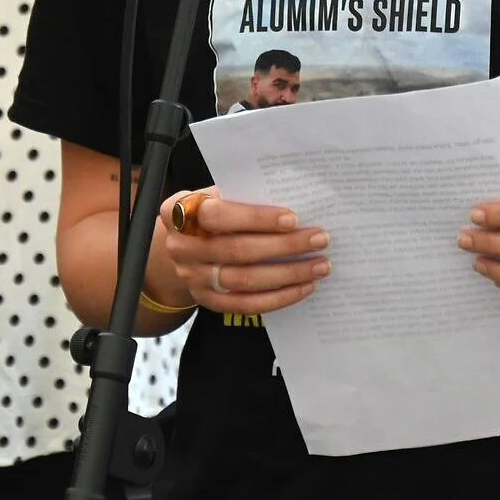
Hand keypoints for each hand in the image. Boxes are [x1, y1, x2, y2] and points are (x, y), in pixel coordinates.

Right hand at [156, 186, 329, 315]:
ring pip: (245, 280)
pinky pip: (246, 304)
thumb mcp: (217, 195)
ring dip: (288, 274)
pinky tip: (304, 287)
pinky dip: (279, 297)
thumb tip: (298, 202)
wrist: (185, 244)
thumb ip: (245, 197)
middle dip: (284, 246)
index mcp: (179, 211)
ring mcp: (192, 277)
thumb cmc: (212, 211)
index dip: (256, 218)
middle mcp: (181, 246)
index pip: (217, 214)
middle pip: (237, 250)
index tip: (293, 218)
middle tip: (319, 239)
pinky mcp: (207, 301)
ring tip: (320, 265)